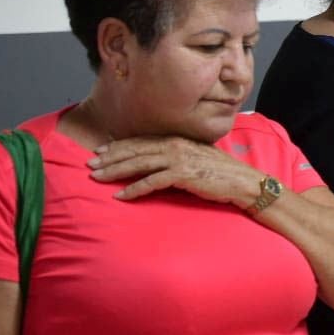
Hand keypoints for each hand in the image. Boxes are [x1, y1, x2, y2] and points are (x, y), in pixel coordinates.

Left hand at [88, 136, 259, 206]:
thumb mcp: (197, 158)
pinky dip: (133, 189)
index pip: (141, 140)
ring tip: (97, 177)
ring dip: (115, 171)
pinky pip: (151, 182)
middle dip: (110, 157)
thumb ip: (178, 156)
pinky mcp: (182, 175)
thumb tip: (161, 163)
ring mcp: (178, 159)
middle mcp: (175, 145)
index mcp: (177, 139)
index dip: (119, 145)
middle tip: (90, 164)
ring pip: (138, 163)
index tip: (101, 150)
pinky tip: (120, 195)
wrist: (244, 182)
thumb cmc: (222, 173)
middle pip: (135, 150)